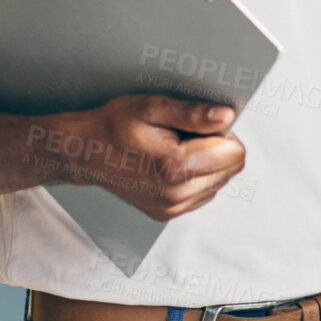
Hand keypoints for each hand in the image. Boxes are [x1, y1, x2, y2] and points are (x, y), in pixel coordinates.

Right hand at [42, 95, 245, 219]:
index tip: (199, 126)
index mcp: (175, 168)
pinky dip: (196, 175)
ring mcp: (172, 208)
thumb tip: (227, 116)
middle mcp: (176, 195)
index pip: (235, 154)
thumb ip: (193, 113)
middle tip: (184, 135)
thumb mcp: (151, 108)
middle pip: (230, 169)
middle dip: (216, 148)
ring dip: (207, 163)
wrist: (84, 153)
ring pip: (219, 181)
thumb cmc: (113, 126)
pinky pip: (203, 192)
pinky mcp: (168, 213)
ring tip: (174, 148)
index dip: (223, 133)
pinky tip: (171, 163)